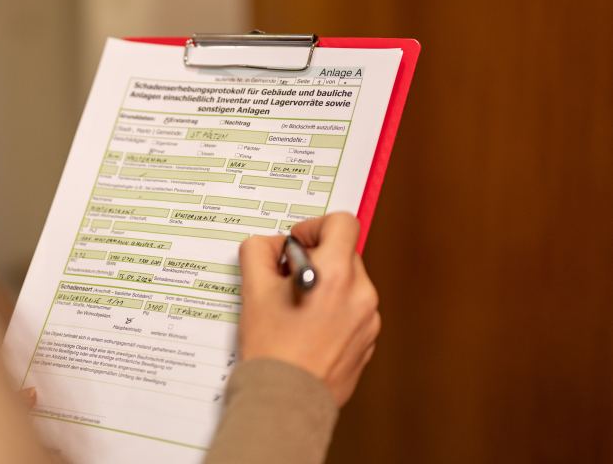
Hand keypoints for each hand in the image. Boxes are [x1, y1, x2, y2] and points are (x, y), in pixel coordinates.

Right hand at [237, 213, 380, 405]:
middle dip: (316, 259)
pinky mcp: (368, 342)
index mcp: (336, 274)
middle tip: (286, 279)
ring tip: (296, 309)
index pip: (342, 222)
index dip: (315, 226)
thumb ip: (259, 252)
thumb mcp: (253, 289)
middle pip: (344, 253)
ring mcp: (368, 320)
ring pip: (349, 284)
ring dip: (325, 286)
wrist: (286, 400)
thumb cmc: (271, 348)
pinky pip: (353, 311)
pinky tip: (307, 330)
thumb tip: (272, 245)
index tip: (297, 243)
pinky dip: (333, 312)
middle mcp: (361, 293)